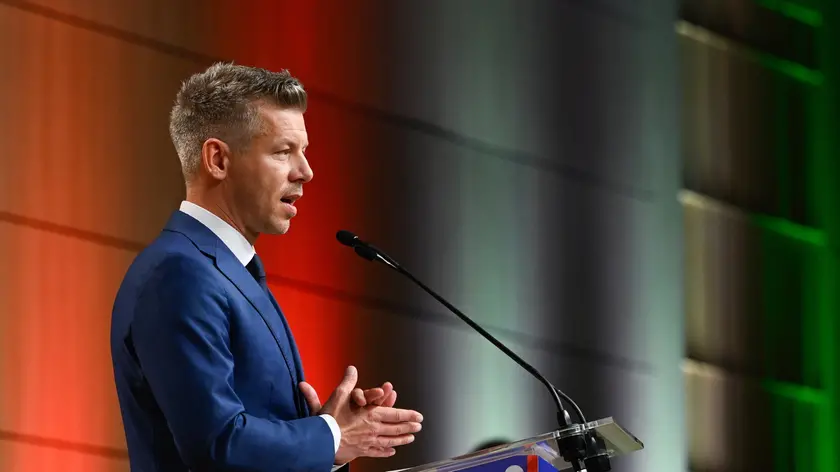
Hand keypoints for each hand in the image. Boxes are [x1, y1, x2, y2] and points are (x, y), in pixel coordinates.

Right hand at [307, 366, 422, 463]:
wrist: (321, 440)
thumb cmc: (330, 419)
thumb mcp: (339, 395)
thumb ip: (348, 382)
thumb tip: (352, 369)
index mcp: (371, 414)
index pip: (395, 414)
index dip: (408, 415)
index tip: (418, 416)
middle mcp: (373, 428)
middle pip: (395, 428)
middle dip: (409, 427)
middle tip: (418, 427)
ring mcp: (368, 441)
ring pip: (389, 440)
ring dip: (401, 439)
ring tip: (410, 439)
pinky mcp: (361, 451)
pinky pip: (376, 452)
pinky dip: (385, 452)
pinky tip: (391, 451)